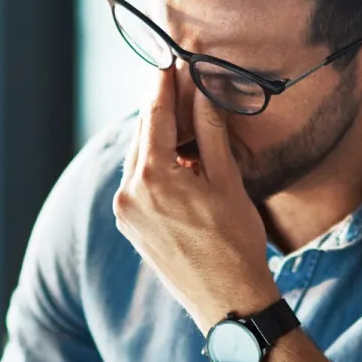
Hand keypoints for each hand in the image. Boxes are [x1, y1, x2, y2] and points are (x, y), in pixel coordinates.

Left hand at [113, 69, 279, 332]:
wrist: (228, 300)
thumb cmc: (235, 242)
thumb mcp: (227, 181)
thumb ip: (211, 133)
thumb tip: (205, 90)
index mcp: (153, 177)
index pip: (155, 116)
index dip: (163, 85)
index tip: (168, 60)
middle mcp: (129, 194)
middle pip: (144, 136)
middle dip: (161, 111)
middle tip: (177, 84)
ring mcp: (126, 213)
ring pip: (139, 160)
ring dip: (159, 140)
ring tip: (184, 124)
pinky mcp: (131, 228)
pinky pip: (138, 184)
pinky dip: (154, 167)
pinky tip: (178, 163)